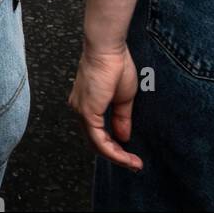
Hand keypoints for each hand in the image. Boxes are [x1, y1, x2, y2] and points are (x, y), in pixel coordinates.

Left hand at [69, 43, 142, 170]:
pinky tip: (125, 156)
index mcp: (87, 104)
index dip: (114, 148)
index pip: (97, 134)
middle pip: (95, 142)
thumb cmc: (115, 64)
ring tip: (133, 163)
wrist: (108, 48)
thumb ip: (121, 118)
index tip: (131, 156)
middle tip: (134, 164)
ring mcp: (81, 111)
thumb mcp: (123, 98)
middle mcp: (80, 108)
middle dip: (116, 156)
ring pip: (96, 144)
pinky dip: (113, 151)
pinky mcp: (87, 112)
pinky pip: (99, 140)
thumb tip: (123, 137)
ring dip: (116, 157)